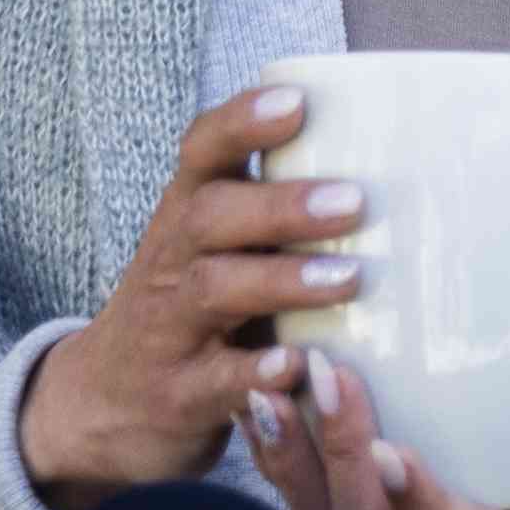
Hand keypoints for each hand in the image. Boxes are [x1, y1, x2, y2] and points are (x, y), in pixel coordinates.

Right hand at [19, 79, 366, 509]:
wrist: (103, 408)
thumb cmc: (194, 314)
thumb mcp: (222, 256)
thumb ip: (281, 216)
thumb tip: (407, 171)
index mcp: (188, 218)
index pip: (201, 154)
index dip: (241, 123)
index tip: (296, 102)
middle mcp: (172, 263)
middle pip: (210, 216)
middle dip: (280, 206)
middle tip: (353, 202)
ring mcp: (171, 329)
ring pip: (215, 290)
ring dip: (282, 280)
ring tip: (347, 278)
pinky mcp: (180, 395)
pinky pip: (216, 381)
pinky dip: (256, 374)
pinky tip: (298, 364)